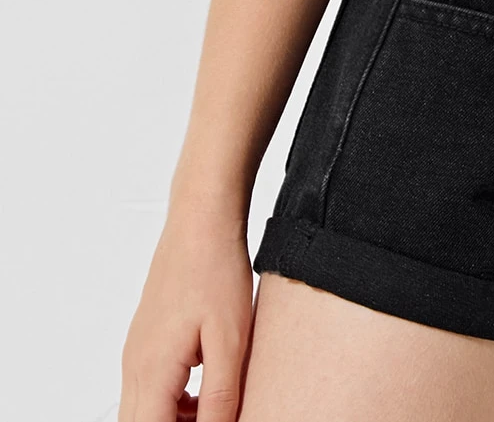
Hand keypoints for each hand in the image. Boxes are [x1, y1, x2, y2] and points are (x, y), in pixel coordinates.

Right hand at [119, 208, 255, 421]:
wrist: (200, 222)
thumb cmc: (216, 272)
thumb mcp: (230, 341)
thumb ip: (220, 397)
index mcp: (151, 372)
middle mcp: (133, 367)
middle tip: (213, 418)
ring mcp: (135, 354)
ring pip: (141, 411)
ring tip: (213, 411)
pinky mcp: (145, 343)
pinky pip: (148, 391)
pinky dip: (171, 405)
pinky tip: (205, 394)